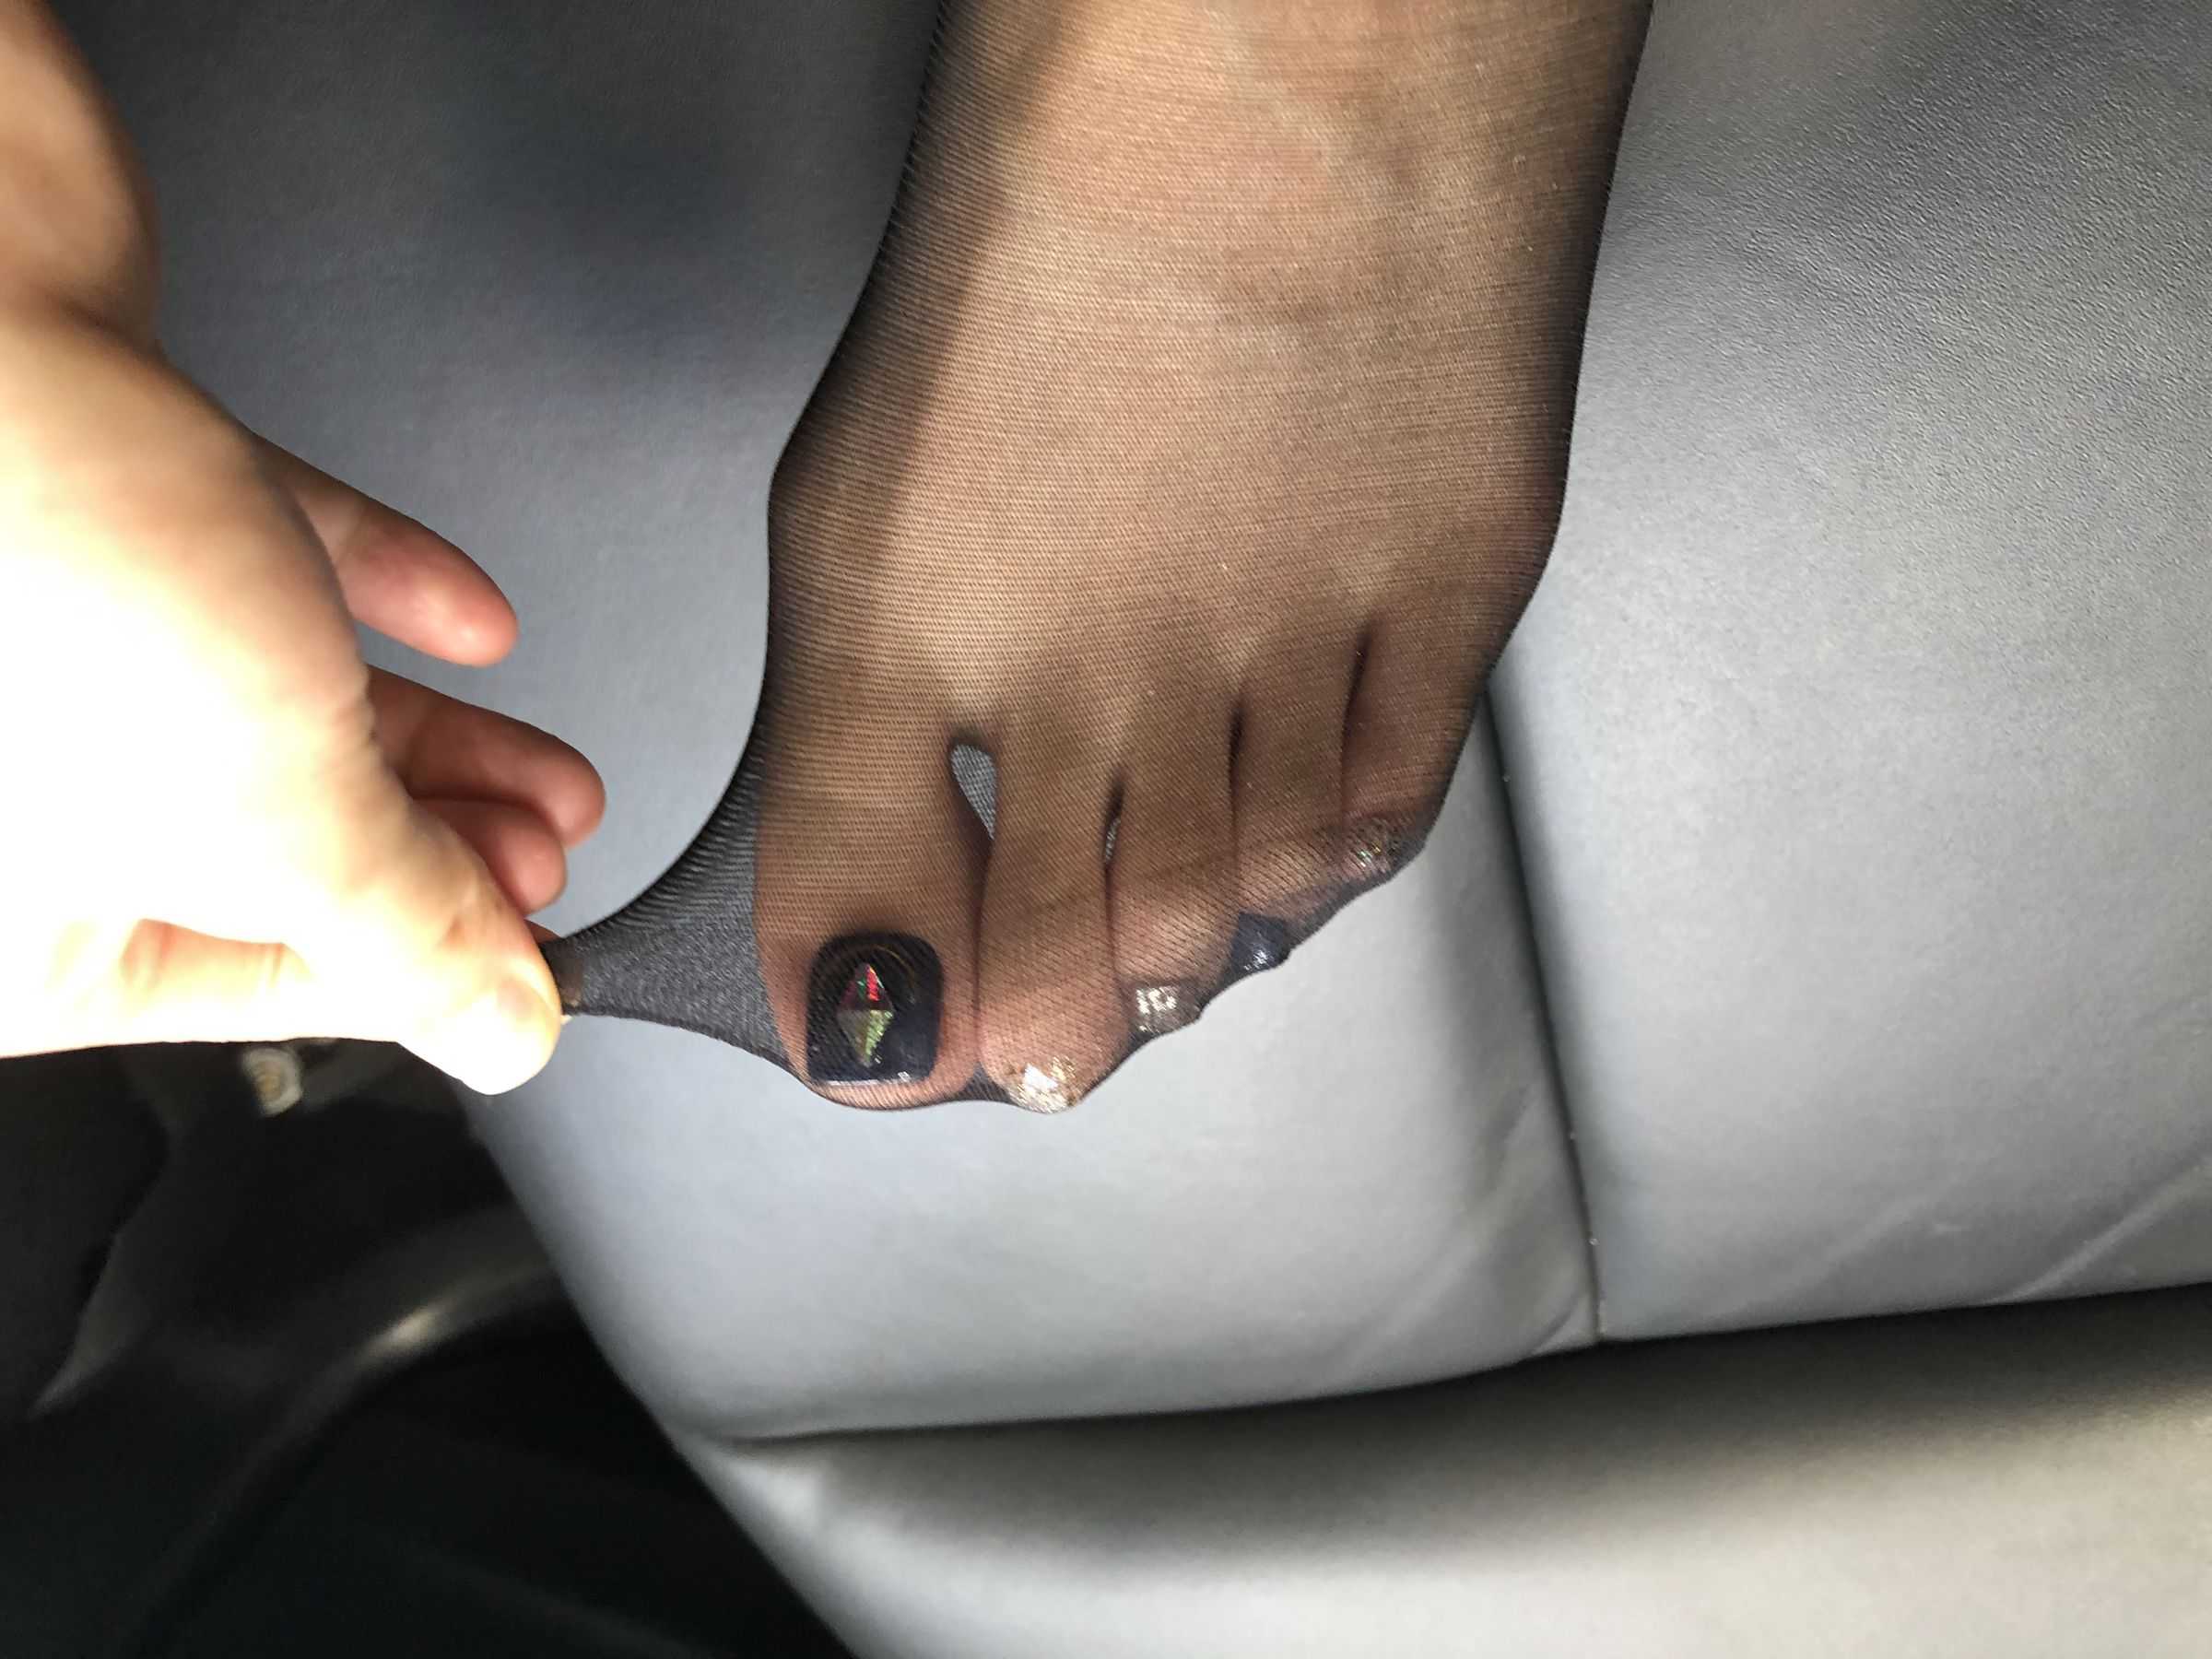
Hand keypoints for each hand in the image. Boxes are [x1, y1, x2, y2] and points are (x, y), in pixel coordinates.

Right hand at [0, 307, 601, 1091]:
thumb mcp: (277, 824)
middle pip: (271, 846)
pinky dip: (374, 595)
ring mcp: (57, 625)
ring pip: (277, 710)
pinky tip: (468, 622)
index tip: (520, 961)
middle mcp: (22, 783)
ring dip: (430, 741)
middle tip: (542, 854)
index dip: (411, 974)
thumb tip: (500, 1031)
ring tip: (550, 776)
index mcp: (17, 925)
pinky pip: (265, 560)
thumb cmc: (37, 574)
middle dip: (430, 849)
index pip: (251, 986)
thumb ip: (404, 935)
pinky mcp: (106, 485)